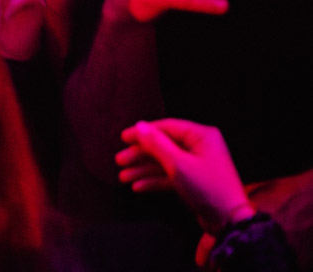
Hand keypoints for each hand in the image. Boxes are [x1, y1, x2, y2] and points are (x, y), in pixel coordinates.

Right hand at [116, 119, 254, 234]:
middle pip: (163, 146)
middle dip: (140, 155)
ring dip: (144, 170)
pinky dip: (155, 181)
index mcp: (200, 136)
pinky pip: (170, 177)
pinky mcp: (194, 183)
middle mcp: (199, 147)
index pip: (166, 127)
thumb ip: (156, 144)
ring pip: (164, 163)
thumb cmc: (207, 188)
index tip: (123, 138)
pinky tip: (138, 187)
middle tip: (120, 161)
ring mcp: (197, 165)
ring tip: (123, 177)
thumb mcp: (178, 164)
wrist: (229, 223)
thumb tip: (138, 126)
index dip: (142, 132)